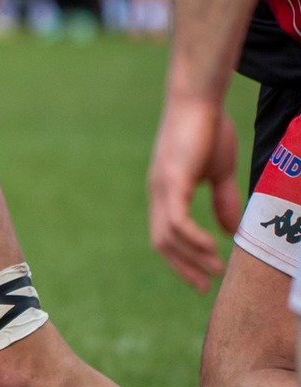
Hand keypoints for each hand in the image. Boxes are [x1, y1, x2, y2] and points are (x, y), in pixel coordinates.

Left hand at [147, 95, 240, 290]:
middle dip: (183, 267)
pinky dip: (191, 237)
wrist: (199, 100)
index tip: (202, 278)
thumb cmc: (209, 131)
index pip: (166, 235)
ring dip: (191, 256)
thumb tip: (230, 230)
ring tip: (215, 268)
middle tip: (204, 286)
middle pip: (162, 242)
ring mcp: (161, 187)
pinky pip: (176, 218)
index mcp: (166, 193)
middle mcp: (157, 193)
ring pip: (168, 235)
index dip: (181, 259)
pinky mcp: (171, 179)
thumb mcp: (219, 173)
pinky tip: (210, 248)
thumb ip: (223, 202)